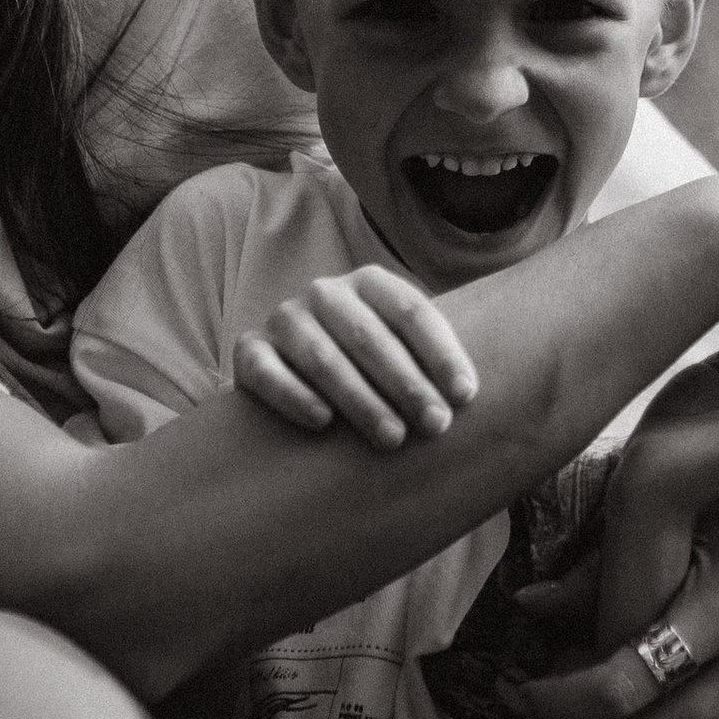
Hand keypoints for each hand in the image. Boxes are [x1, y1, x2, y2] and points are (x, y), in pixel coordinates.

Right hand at [232, 264, 477, 448]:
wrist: (293, 372)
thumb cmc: (368, 366)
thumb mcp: (400, 347)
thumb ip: (428, 358)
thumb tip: (469, 397)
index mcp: (369, 282)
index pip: (410, 311)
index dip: (441, 352)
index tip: (466, 396)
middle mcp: (324, 292)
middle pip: (370, 335)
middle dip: (407, 383)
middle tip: (435, 426)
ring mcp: (284, 318)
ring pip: (322, 357)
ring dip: (360, 399)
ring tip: (392, 437)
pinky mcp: (249, 350)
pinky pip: (267, 372)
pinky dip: (294, 396)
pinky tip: (323, 422)